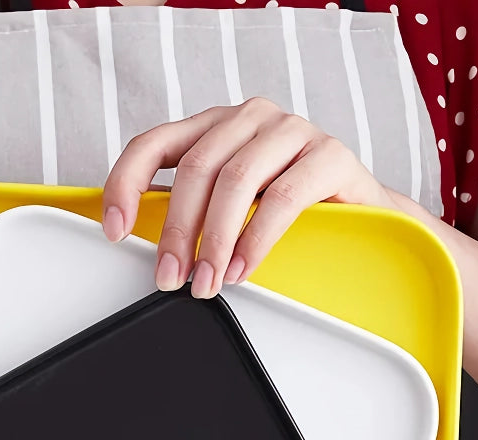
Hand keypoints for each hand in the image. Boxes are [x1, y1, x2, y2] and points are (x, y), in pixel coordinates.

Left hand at [102, 97, 396, 298]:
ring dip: (215, 241)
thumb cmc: (289, 215)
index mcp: (215, 127)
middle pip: (196, 169)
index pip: (153, 144)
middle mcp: (249, 118)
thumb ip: (194, 214)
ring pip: (236, 180)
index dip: (125, 185)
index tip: (114, 230)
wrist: (362, 218)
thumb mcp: (231, 210)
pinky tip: (244, 269)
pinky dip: (257, 239)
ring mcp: (291, 130)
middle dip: (178, 232)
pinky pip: (284, 197)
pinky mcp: (330, 153)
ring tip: (208, 282)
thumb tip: (153, 256)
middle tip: (170, 278)